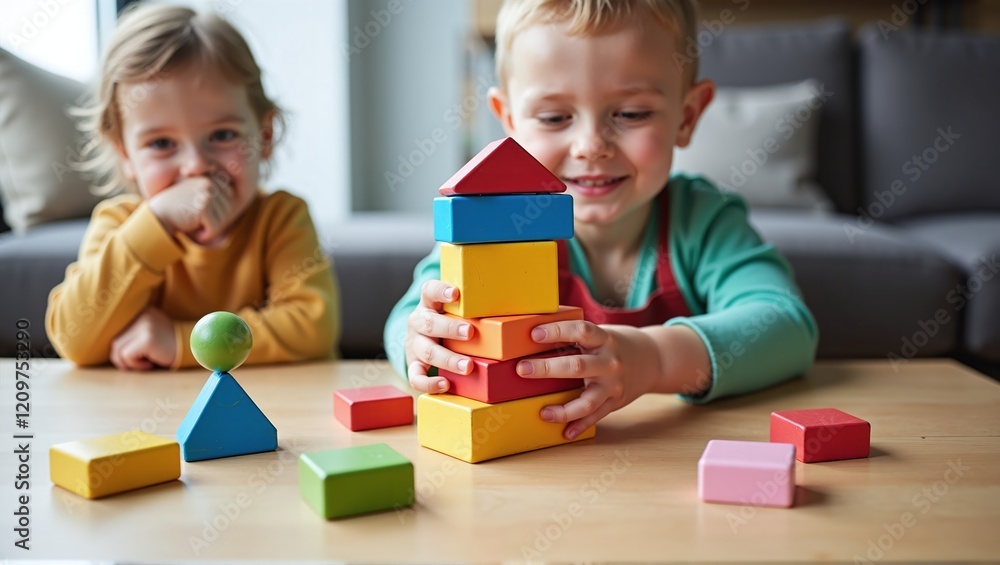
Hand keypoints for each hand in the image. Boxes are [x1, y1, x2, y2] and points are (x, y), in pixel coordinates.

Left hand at [110, 306, 177, 370]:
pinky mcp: (147, 338)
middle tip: (140, 364)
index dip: (121, 350)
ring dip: (129, 363)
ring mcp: (144, 326)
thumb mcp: (150, 334)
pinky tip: (150, 364)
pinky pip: (127, 356)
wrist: (193, 350)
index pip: (117, 333)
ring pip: (118, 350)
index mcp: (142, 312)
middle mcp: (141, 316)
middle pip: (115, 342)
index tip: (133, 358)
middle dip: (122, 359)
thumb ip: (133, 335)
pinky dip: (136, 365)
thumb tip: (112, 350)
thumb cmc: (170, 347)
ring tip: (146, 362)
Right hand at [147, 175, 235, 244]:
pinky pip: (215, 228)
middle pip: (228, 209)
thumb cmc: (176, 209)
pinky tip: (194, 231)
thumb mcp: (196, 197)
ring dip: (209, 228)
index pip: (229, 197)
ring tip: (192, 223)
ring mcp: (207, 193)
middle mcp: (209, 182)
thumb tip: (234, 195)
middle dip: (214, 220)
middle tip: (194, 219)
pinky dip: (206, 235)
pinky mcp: (203, 206)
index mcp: (209, 177)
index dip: (218, 210)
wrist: (155, 216)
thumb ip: (215, 195)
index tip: (199, 211)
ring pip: (223, 220)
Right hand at [405, 280, 473, 392]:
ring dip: (448, 359)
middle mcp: (418, 322)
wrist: (421, 338)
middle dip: (450, 328)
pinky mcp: (414, 363)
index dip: (440, 291)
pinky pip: (416, 377)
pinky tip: (445, 385)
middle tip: (470, 332)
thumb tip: (511, 304)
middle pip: (429, 323)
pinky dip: (430, 382)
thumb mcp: (452, 309)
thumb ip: (469, 307)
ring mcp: (414, 344)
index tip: (455, 294)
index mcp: (429, 304)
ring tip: (467, 366)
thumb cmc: (446, 320)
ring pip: (427, 351)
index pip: (429, 291)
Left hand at [515, 321, 663, 439]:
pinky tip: (565, 432)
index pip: (581, 331)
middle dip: (548, 368)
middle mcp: (609, 362)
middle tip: (522, 369)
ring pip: (588, 400)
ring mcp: (613, 385)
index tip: (535, 333)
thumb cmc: (613, 344)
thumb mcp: (600, 333)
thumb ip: (575, 333)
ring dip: (564, 409)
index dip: (558, 330)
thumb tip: (535, 326)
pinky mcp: (615, 402)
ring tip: (543, 412)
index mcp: (603, 339)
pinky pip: (596, 417)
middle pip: (577, 366)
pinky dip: (580, 425)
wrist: (652, 360)